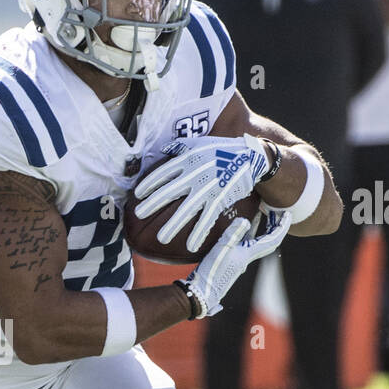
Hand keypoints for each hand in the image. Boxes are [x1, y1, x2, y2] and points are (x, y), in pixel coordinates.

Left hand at [133, 135, 272, 254]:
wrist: (251, 156)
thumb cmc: (222, 149)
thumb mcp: (199, 142)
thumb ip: (180, 147)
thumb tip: (164, 148)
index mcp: (187, 160)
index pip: (163, 172)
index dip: (149, 183)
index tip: (137, 194)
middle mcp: (195, 174)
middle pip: (169, 191)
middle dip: (152, 204)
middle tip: (138, 215)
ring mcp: (207, 188)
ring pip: (186, 209)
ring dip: (173, 225)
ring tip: (161, 239)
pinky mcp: (220, 199)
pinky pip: (207, 218)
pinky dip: (199, 232)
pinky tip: (191, 246)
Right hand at [183, 209, 291, 317]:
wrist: (201, 292)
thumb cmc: (211, 272)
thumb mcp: (222, 249)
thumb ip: (233, 233)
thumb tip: (245, 220)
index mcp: (249, 254)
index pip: (273, 240)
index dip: (282, 226)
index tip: (288, 213)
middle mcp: (247, 257)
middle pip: (269, 240)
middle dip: (275, 225)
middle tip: (277, 211)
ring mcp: (239, 259)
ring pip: (257, 241)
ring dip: (263, 227)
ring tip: (264, 213)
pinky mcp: (230, 260)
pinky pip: (245, 242)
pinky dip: (249, 232)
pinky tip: (243, 226)